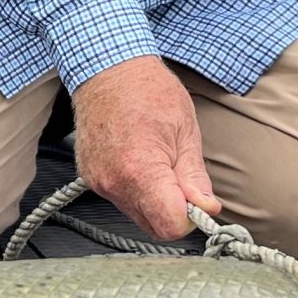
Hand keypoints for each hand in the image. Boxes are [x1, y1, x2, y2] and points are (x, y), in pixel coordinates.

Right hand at [69, 56, 220, 241]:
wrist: (108, 70)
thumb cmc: (147, 90)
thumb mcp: (186, 131)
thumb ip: (195, 177)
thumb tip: (206, 208)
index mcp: (140, 171)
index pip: (170, 226)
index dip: (190, 218)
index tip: (196, 201)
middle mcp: (113, 182)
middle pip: (154, 227)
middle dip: (173, 211)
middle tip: (181, 179)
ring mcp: (98, 182)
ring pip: (137, 215)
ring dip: (154, 200)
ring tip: (159, 163)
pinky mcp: (91, 179)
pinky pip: (121, 199)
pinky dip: (136, 190)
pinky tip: (140, 160)